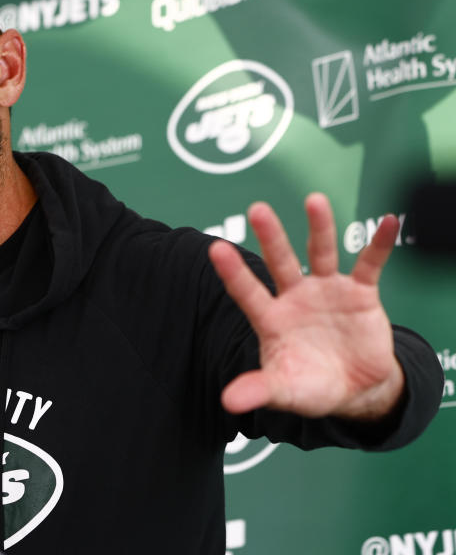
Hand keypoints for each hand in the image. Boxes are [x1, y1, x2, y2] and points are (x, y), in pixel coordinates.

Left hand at [208, 193, 404, 420]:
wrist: (354, 390)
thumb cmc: (311, 386)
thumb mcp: (284, 391)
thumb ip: (259, 390)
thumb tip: (228, 402)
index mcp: (271, 319)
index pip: (247, 292)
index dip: (233, 273)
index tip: (215, 248)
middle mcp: (295, 298)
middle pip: (280, 263)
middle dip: (271, 238)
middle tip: (257, 209)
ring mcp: (327, 292)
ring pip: (321, 254)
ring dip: (319, 228)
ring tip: (315, 200)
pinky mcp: (360, 294)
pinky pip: (371, 265)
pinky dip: (379, 244)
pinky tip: (388, 221)